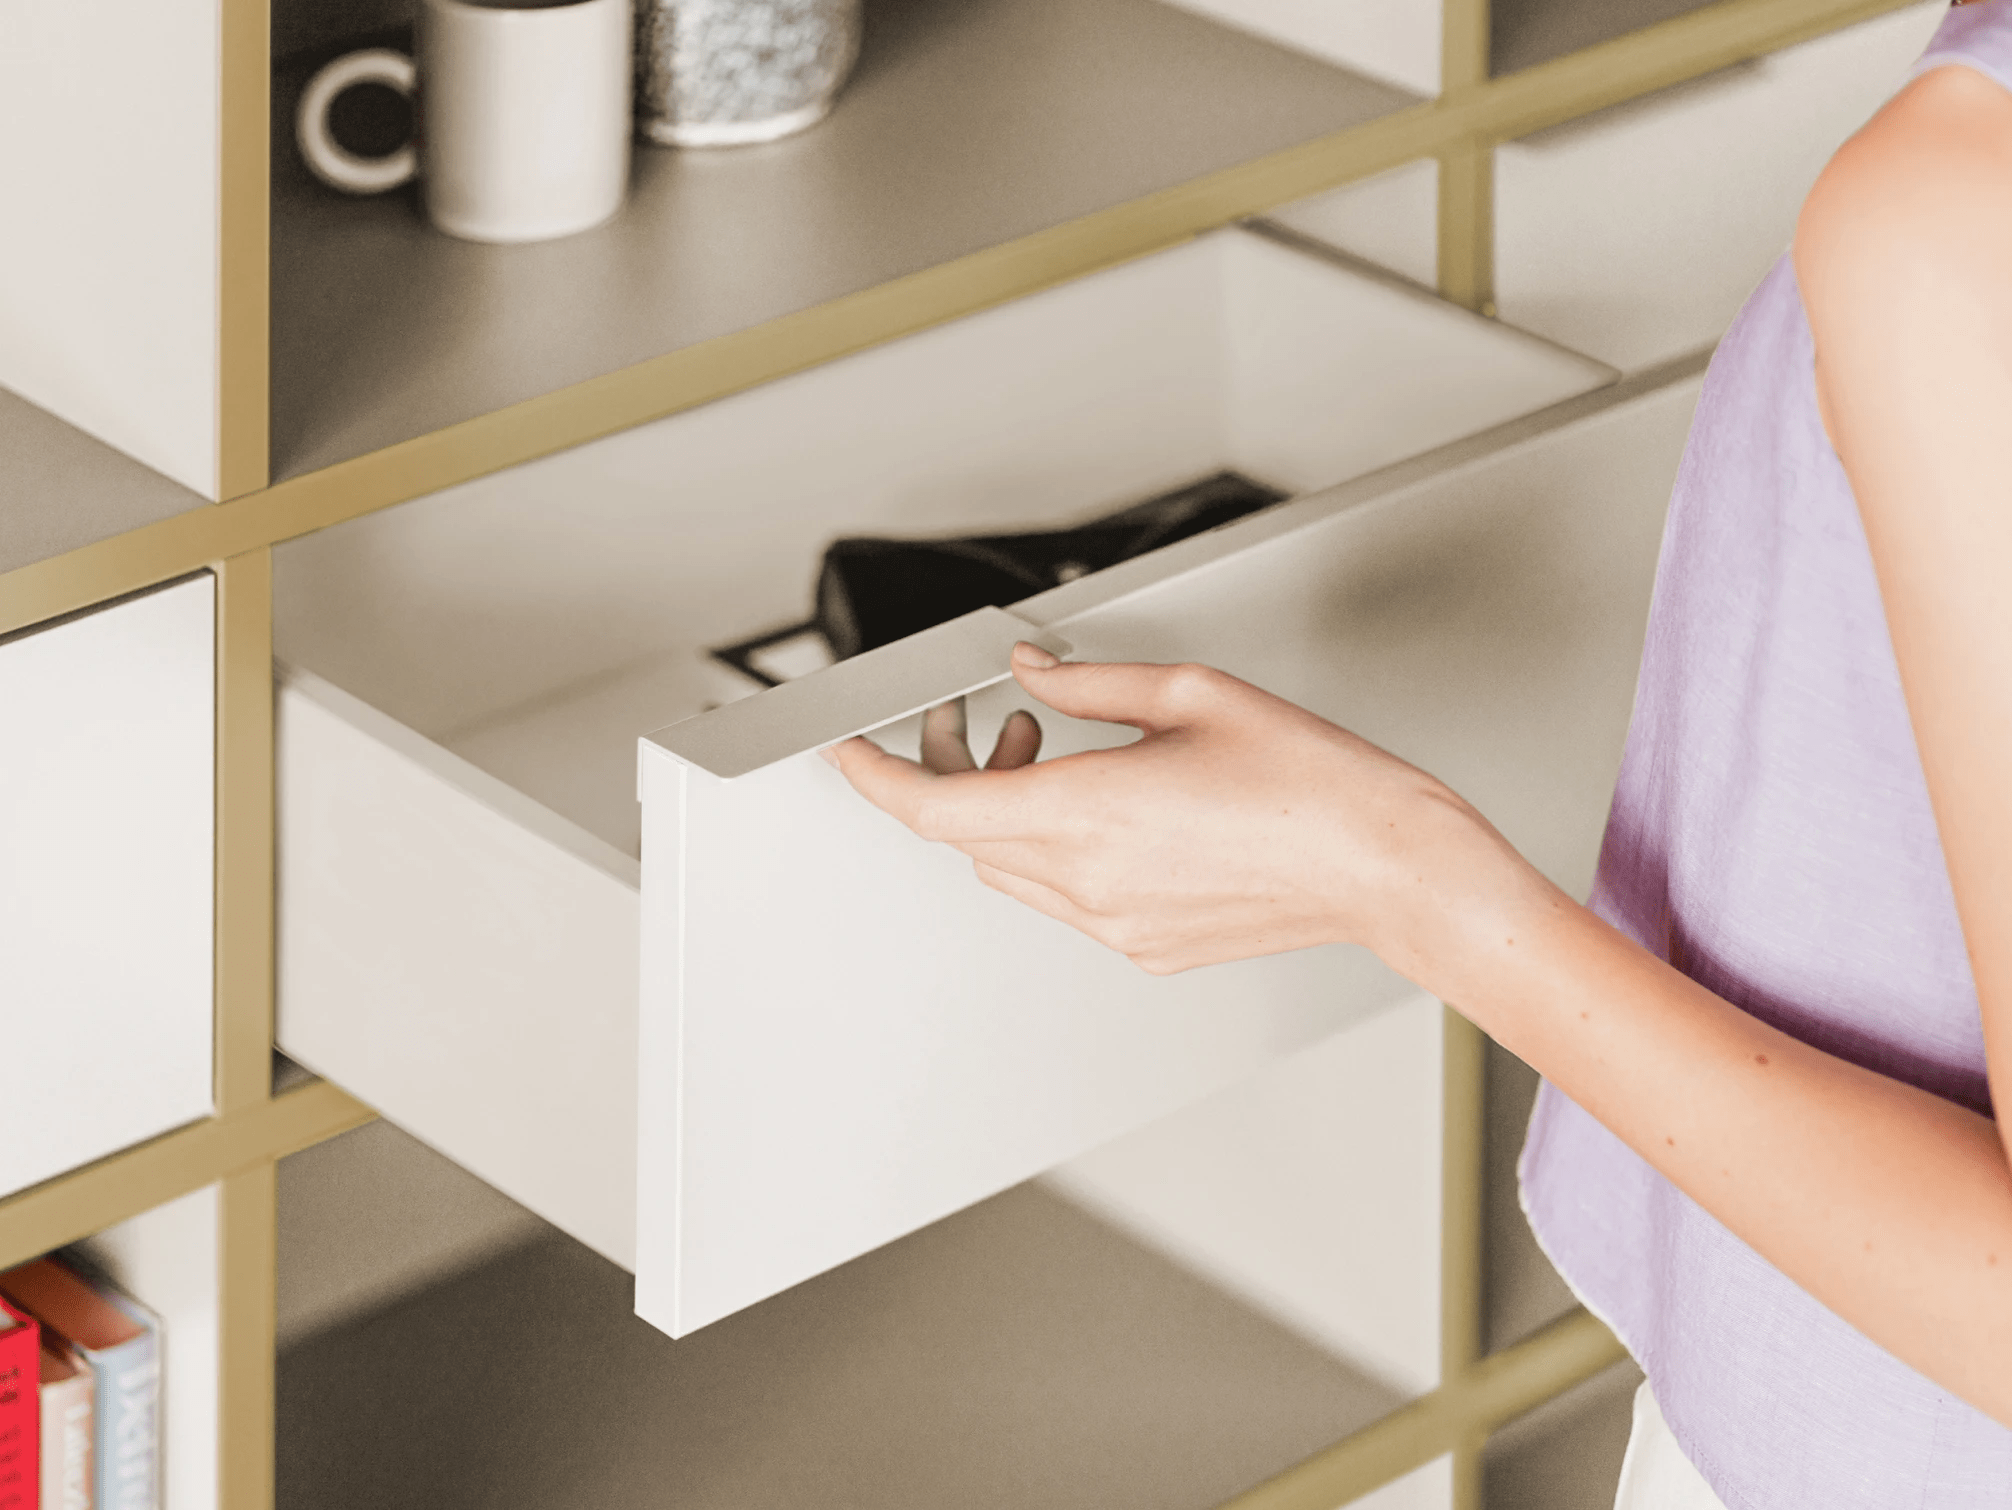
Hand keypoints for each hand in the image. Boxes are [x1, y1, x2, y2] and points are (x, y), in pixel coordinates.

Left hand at [828, 642, 1534, 980]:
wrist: (1387, 866)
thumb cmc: (1313, 783)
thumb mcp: (1192, 695)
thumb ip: (1092, 682)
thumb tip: (1034, 673)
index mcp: (1089, 812)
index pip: (937, 808)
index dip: (879, 779)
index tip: (853, 752)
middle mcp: (1089, 882)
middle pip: (968, 837)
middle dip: (956, 774)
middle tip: (988, 721)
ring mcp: (1115, 926)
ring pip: (1011, 870)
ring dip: (1009, 811)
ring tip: (1056, 752)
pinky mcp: (1146, 949)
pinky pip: (1067, 898)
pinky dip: (1058, 849)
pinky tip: (1109, 805)